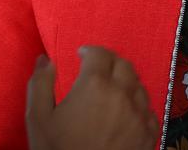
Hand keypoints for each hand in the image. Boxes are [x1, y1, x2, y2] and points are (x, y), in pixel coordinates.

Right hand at [26, 47, 157, 149]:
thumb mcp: (37, 117)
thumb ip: (40, 83)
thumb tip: (45, 59)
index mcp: (95, 85)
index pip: (100, 53)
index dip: (90, 51)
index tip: (81, 55)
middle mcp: (122, 95)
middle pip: (124, 64)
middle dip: (109, 62)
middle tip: (96, 69)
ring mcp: (139, 116)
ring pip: (139, 85)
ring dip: (125, 81)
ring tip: (111, 89)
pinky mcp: (148, 135)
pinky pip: (149, 110)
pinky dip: (137, 104)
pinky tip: (125, 112)